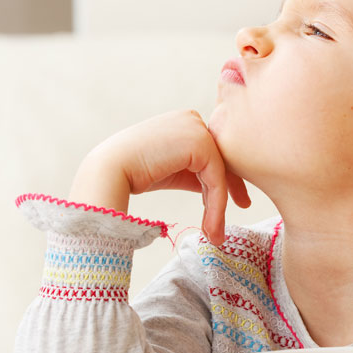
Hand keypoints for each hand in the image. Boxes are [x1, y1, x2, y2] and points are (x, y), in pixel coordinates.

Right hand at [69, 110, 249, 245]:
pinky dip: (216, 205)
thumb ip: (195, 172)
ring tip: (215, 234)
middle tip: (243, 208)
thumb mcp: (172, 170)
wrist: (109, 172)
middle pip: (221, 159)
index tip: (237, 200)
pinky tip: (211, 226)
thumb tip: (220, 189)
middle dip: (232, 187)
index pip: (212, 151)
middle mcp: (192, 119)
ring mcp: (196, 128)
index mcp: (184, 121)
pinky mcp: (199, 143)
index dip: (225, 178)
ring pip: (220, 171)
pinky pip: (217, 178)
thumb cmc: (134, 173)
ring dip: (220, 205)